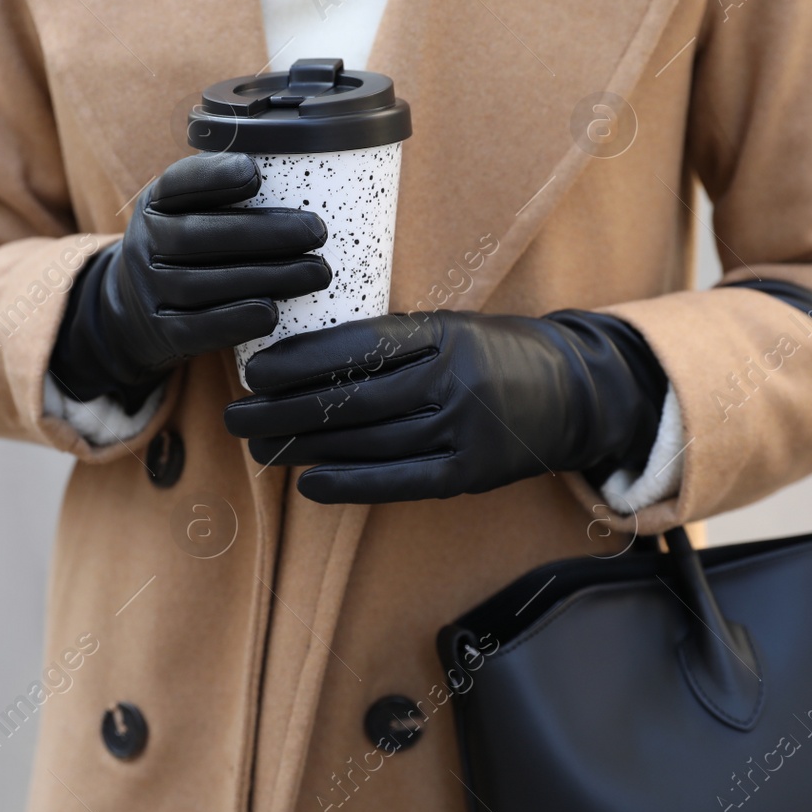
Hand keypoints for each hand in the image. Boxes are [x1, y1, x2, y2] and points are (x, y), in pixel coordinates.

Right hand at [50, 152, 330, 407]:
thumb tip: (306, 170)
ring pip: (201, 284)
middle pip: (195, 237)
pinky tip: (273, 312)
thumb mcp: (192, 210)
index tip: (256, 173)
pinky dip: (237, 321)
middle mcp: (146, 244)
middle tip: (317, 232)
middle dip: (262, 233)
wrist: (141, 311)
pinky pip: (198, 328)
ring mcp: (150, 290)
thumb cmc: (191, 249)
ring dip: (265, 277)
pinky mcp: (163, 332)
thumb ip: (229, 193)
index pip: (179, 184)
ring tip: (316, 272)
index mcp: (157, 203)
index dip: (214, 178)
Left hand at [222, 310, 666, 503]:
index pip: (357, 346)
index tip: (255, 369)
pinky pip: (399, 481)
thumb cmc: (494, 354)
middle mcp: (451, 381)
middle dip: (284, 408)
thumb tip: (307, 357)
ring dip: (305, 447)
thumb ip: (392, 341)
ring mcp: (461, 430)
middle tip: (237, 414)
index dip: (299, 360)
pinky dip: (349, 484)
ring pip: (367, 441)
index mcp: (442, 335)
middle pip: (351, 397)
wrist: (573, 393)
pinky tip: (310, 483)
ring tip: (260, 447)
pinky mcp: (468, 473)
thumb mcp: (449, 328)